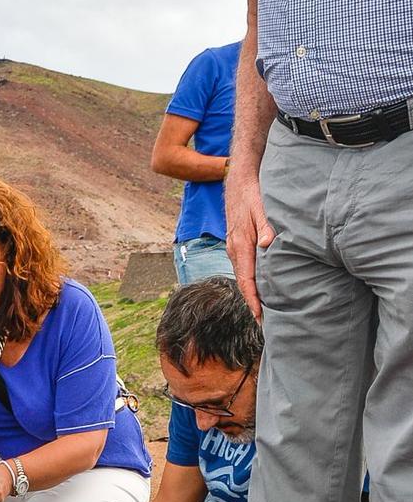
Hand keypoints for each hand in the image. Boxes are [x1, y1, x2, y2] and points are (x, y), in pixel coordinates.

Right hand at [224, 165, 275, 319]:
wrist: (239, 178)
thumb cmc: (253, 192)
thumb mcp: (261, 207)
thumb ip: (265, 227)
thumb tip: (267, 245)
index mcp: (240, 245)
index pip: (246, 280)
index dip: (253, 300)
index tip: (260, 317)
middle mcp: (234, 249)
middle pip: (243, 283)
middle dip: (253, 303)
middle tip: (265, 323)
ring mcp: (234, 246)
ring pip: (243, 275)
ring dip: (252, 293)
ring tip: (263, 310)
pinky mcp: (237, 242)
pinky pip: (244, 267)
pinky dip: (251, 280)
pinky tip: (260, 286)